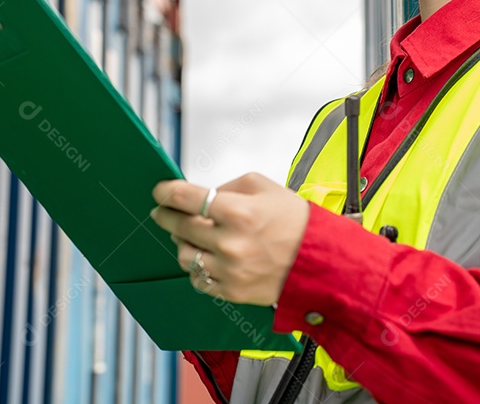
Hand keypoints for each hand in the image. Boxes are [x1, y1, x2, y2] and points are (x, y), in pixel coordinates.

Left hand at [151, 173, 309, 305]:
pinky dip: (197, 268)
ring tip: (191, 237)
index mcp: (238, 211)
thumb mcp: (265, 187)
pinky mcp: (232, 291)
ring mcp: (229, 270)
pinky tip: (205, 258)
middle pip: (179, 227)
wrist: (319, 260)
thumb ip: (229, 188)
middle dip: (166, 216)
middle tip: (163, 212)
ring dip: (183, 243)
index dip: (166, 192)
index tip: (160, 191)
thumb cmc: (295, 221)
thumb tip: (202, 196)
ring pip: (184, 256)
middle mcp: (229, 242)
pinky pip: (198, 280)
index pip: (186, 198)